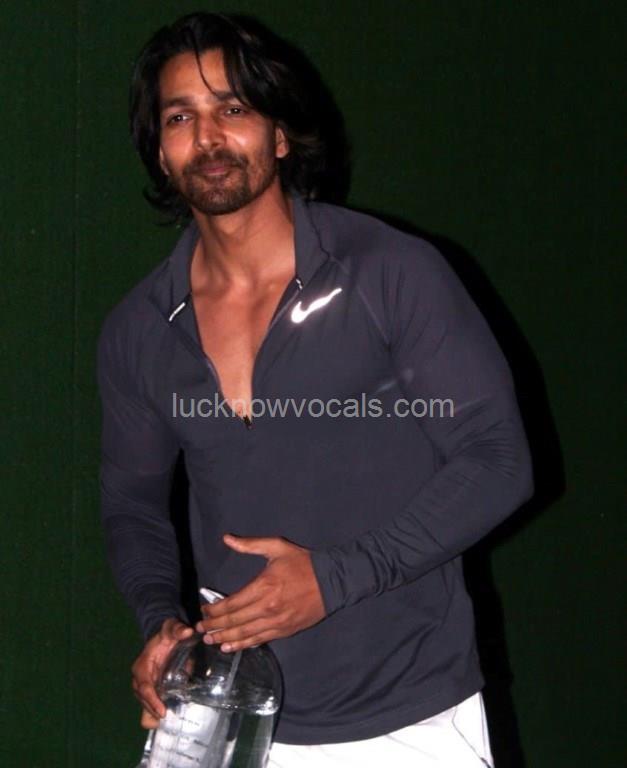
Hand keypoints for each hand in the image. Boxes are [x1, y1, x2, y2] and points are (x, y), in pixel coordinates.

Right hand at [131, 617, 193, 726]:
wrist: (163, 637)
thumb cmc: (166, 635)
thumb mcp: (171, 628)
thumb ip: (178, 629)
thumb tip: (187, 631)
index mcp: (142, 667)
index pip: (144, 687)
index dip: (152, 700)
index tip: (163, 711)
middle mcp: (139, 679)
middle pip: (143, 700)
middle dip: (154, 710)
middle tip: (170, 719)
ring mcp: (143, 686)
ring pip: (145, 706)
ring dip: (155, 714)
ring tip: (171, 719)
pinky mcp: (150, 690)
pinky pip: (149, 706)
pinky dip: (156, 713)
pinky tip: (169, 716)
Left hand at [196, 535, 325, 651]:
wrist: (332, 581)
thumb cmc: (303, 563)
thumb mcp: (277, 547)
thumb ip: (250, 545)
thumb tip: (227, 539)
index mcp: (264, 586)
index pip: (231, 604)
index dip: (214, 610)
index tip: (204, 611)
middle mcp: (268, 608)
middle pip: (234, 621)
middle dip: (215, 626)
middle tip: (201, 629)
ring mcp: (277, 622)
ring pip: (245, 634)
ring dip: (225, 639)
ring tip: (210, 640)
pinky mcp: (285, 631)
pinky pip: (259, 640)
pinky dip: (243, 645)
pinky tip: (231, 648)